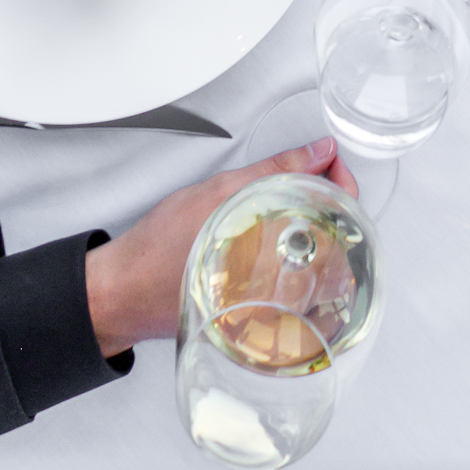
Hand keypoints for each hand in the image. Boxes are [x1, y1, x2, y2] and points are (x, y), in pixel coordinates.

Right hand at [84, 137, 358, 356]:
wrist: (126, 290)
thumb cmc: (163, 247)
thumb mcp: (224, 189)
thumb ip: (278, 169)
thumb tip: (320, 152)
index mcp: (276, 259)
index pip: (339, 217)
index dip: (342, 183)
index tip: (333, 163)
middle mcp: (279, 293)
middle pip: (336, 242)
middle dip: (331, 204)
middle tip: (318, 178)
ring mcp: (271, 309)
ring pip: (318, 266)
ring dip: (317, 229)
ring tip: (300, 204)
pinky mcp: (259, 317)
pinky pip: (296, 286)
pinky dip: (297, 255)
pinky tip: (280, 237)